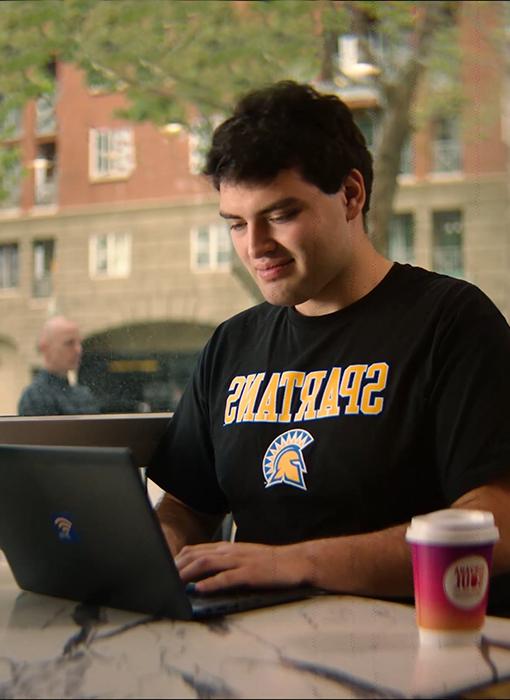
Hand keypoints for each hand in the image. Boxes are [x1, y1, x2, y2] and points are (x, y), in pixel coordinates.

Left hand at [175, 541, 309, 593]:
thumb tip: (203, 575)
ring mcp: (239, 561)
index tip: (163, 570)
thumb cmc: (269, 563)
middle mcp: (230, 551)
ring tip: (173, 583)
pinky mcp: (249, 573)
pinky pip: (226, 578)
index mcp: (227, 548)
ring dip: (187, 574)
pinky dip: (210, 584)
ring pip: (206, 564)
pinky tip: (199, 590)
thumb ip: (224, 563)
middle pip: (196, 555)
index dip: (177, 559)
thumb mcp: (242, 559)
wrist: (295, 561)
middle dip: (176, 567)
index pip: (195, 550)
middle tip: (161, 578)